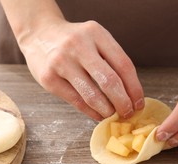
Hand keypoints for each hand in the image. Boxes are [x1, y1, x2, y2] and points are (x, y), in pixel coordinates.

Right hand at [18, 17, 143, 120]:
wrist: (38, 33)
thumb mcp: (95, 40)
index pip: (124, 65)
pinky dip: (91, 112)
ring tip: (113, 115)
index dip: (135, 88)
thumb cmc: (73, 41)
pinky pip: (76, 101)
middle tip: (128, 113)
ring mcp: (61, 62)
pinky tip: (98, 115)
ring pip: (93, 95)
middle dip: (123, 103)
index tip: (138, 103)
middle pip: (110, 81)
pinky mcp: (49, 78)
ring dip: (107, 110)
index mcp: (96, 34)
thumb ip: (111, 60)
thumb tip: (131, 94)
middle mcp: (79, 46)